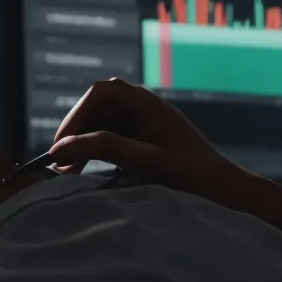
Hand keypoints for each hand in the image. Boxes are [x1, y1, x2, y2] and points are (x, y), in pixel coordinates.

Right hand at [49, 78, 281, 228]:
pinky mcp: (142, 141)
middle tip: (60, 163)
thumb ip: (103, 149)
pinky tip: (86, 171)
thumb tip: (59, 149)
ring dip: (82, 144)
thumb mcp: (144, 160)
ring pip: (100, 125)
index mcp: (148, 103)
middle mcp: (143, 108)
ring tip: (69, 172)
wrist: (222, 188)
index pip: (101, 93)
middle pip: (97, 108)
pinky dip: (93, 153)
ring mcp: (142, 124)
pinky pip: (109, 139)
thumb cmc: (191, 172)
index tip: (62, 143)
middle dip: (76, 132)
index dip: (76, 115)